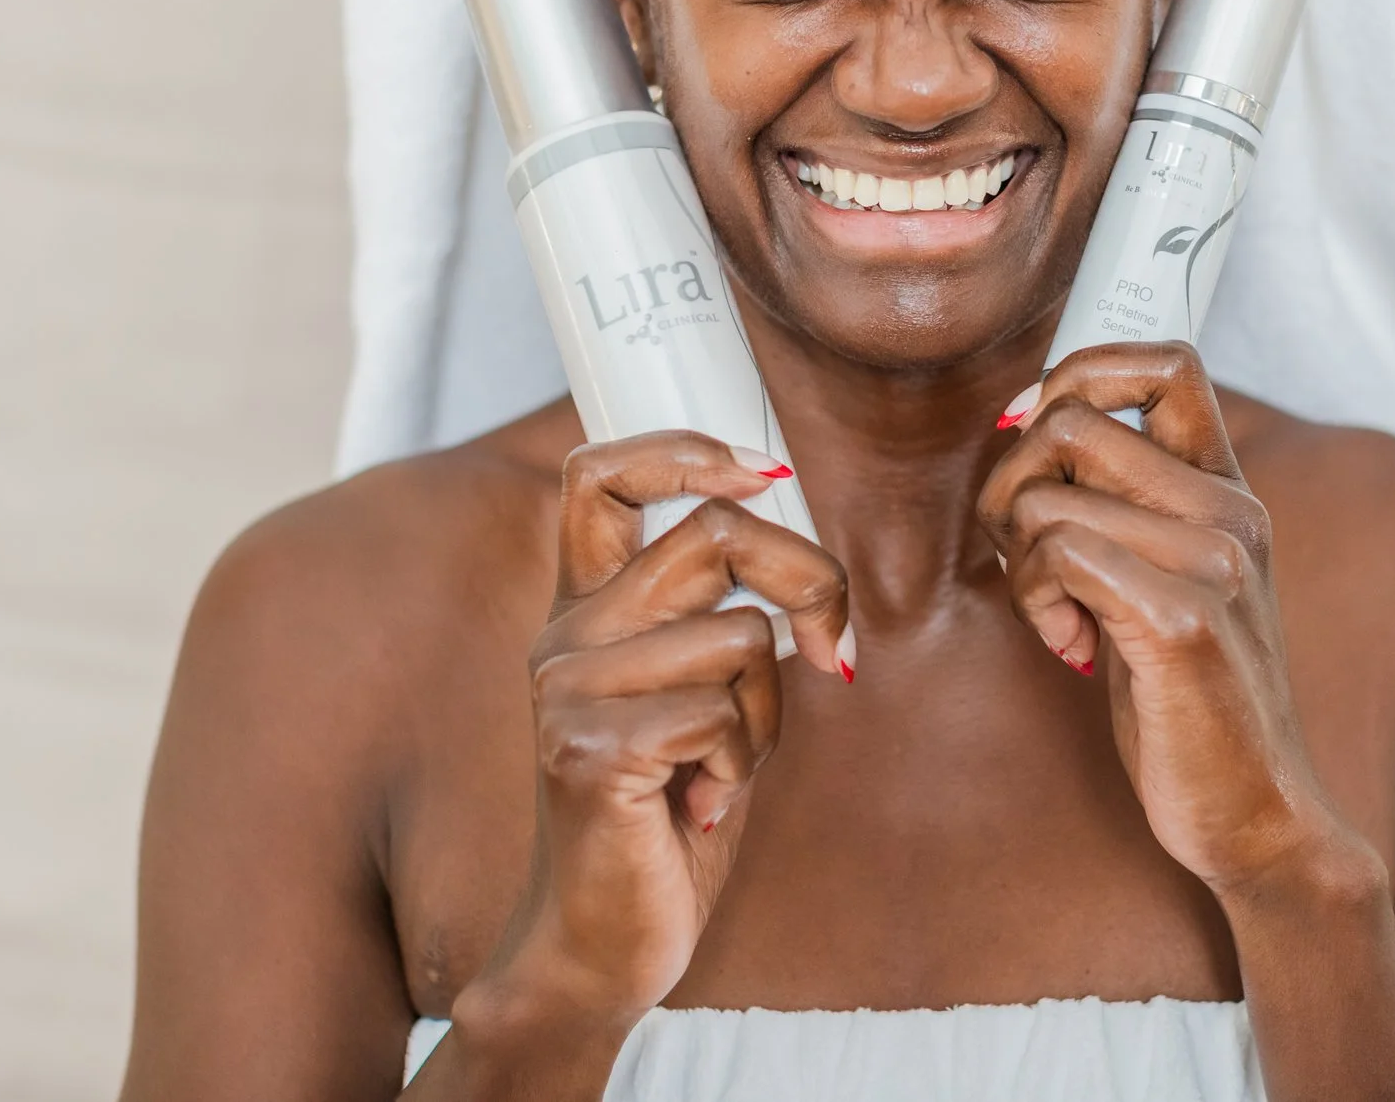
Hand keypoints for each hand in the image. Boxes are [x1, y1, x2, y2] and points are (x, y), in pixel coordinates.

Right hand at [460, 432, 851, 1046]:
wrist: (604, 943)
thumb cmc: (673, 813)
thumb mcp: (709, 691)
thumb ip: (731, 611)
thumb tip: (798, 532)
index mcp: (588, 609)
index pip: (601, 474)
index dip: (686, 450)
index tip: (765, 474)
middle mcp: (566, 635)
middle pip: (714, 536)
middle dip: (808, 580)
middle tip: (828, 651)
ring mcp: (566, 691)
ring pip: (736, 636)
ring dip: (768, 713)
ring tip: (724, 770)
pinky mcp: (587, 750)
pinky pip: (721, 712)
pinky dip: (742, 763)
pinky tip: (701, 806)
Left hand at [978, 344, 1354, 895]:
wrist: (1258, 816)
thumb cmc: (1190, 704)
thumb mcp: (1164, 582)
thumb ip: (1121, 507)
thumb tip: (1027, 428)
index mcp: (1228, 493)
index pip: (1166, 359)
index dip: (1079, 376)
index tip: (1044, 450)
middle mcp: (1232, 512)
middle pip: (1070, 420)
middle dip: (1012, 483)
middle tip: (1031, 558)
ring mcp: (1215, 563)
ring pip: (1047, 495)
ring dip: (1021, 559)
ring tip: (1063, 618)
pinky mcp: (1184, 621)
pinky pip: (1059, 554)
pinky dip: (1038, 599)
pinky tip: (1074, 647)